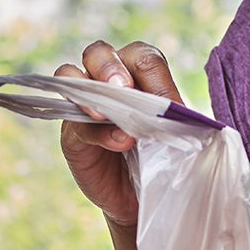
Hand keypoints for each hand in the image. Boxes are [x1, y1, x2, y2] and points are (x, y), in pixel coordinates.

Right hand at [55, 39, 182, 228]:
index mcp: (138, 73)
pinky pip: (72, 120)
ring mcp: (84, 104)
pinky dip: (94, 129)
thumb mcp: (173, 135)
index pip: (144, 60)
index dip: (157, 80)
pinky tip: (117, 141)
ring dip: (89, 88)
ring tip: (104, 112)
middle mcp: (107, 81)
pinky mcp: (71, 132)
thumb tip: (178, 111)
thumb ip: (172, 119)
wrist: (140, 196)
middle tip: (122, 87)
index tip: (173, 107)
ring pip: (71, 74)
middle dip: (110, 68)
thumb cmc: (160, 158)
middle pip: (100, 53)